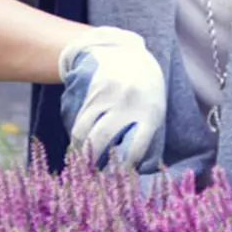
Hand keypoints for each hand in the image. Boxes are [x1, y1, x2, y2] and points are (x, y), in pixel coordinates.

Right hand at [58, 27, 167, 171]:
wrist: (129, 55)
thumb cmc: (147, 91)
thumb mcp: (154, 109)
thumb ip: (143, 133)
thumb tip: (133, 167)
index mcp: (151, 113)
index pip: (136, 146)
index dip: (125, 166)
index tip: (120, 176)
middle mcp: (129, 103)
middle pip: (102, 139)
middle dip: (92, 161)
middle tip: (90, 174)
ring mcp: (109, 96)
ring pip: (84, 130)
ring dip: (78, 151)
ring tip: (80, 162)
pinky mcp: (93, 92)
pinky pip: (81, 119)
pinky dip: (77, 135)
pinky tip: (78, 144)